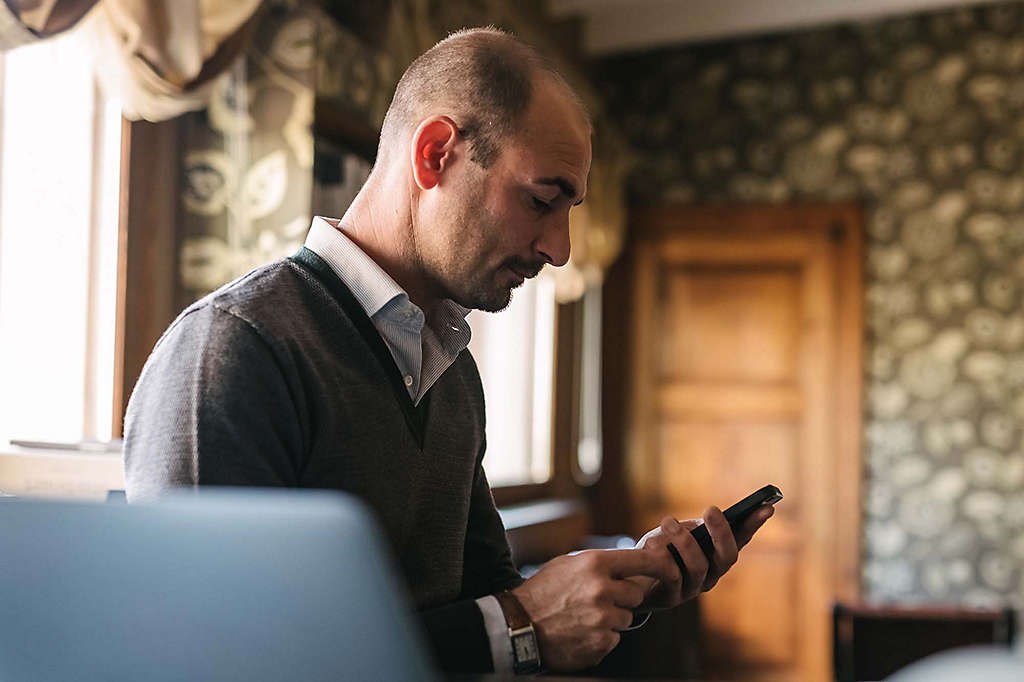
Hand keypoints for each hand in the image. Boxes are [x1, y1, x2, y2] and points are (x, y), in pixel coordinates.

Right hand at [512, 548, 677, 670]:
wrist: (519, 626)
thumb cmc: (542, 592)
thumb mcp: (567, 564)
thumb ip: (598, 563)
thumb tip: (628, 561)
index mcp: (595, 564)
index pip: (642, 560)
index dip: (661, 563)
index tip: (671, 567)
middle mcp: (602, 589)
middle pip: (636, 594)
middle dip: (624, 599)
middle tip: (600, 600)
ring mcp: (602, 618)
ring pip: (626, 619)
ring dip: (612, 619)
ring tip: (584, 617)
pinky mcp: (601, 643)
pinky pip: (614, 639)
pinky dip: (602, 638)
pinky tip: (580, 632)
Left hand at [631, 504, 773, 610]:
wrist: (629, 578)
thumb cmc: (656, 550)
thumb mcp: (676, 532)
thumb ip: (693, 528)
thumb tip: (709, 521)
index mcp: (716, 555)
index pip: (741, 539)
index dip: (754, 525)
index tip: (767, 507)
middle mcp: (712, 574)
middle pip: (728, 557)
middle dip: (722, 532)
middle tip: (711, 510)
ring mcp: (693, 588)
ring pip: (699, 566)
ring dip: (684, 541)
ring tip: (668, 521)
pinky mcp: (671, 598)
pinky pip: (672, 577)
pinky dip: (661, 555)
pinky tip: (651, 543)